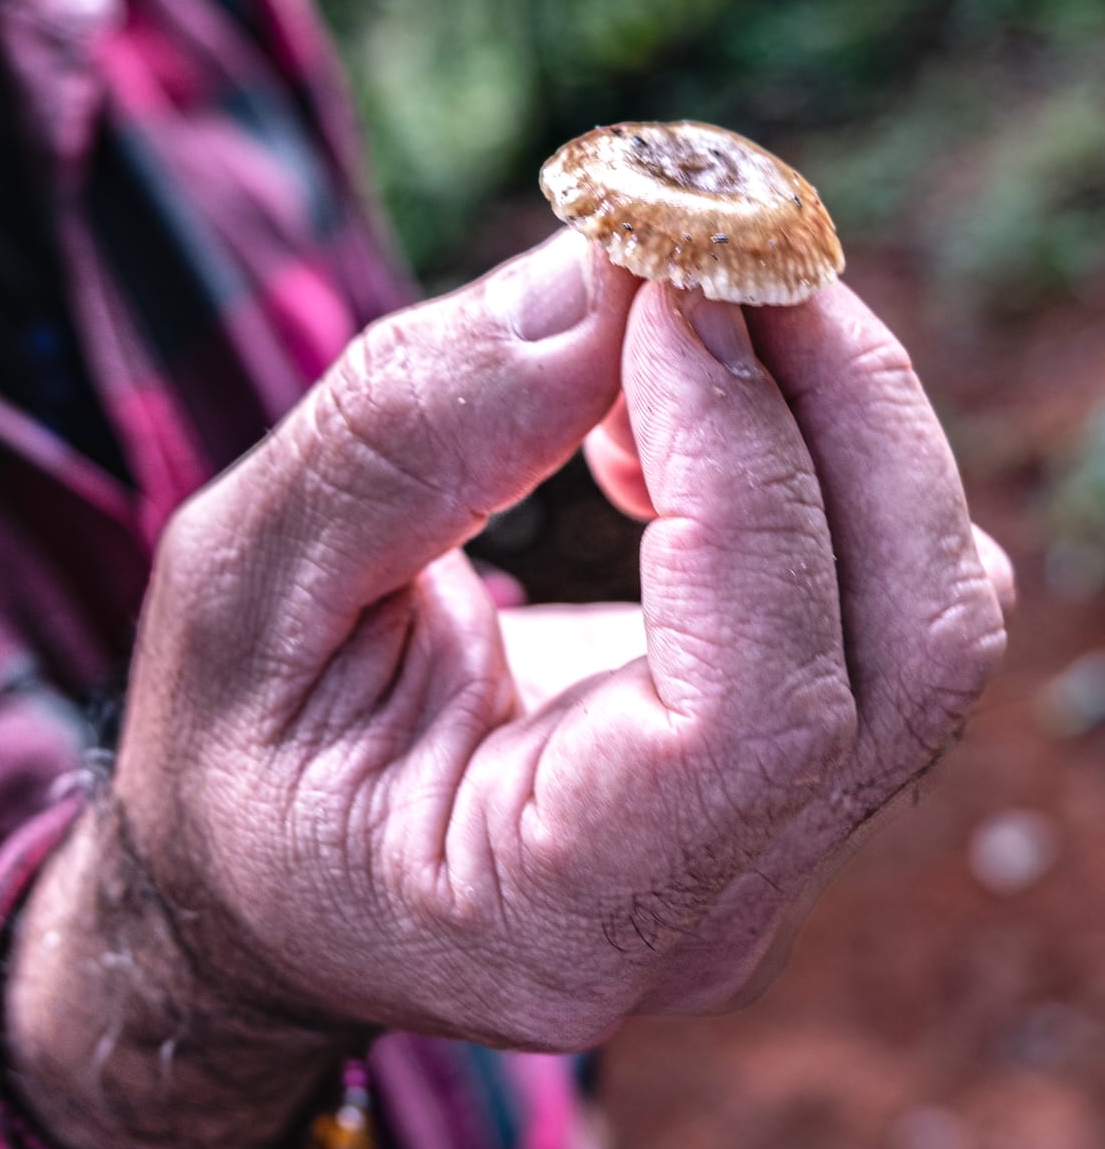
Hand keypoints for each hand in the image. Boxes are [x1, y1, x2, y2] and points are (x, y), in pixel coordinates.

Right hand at [5, 233, 1007, 1148]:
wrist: (253, 869)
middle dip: (835, 401)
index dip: (745, 475)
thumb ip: (404, 440)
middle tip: (710, 233)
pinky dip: (809, 440)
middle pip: (904, 645)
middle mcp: (707, 907)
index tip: (658, 291)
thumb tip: (603, 278)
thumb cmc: (223, 749)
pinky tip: (667, 393)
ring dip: (835, 405)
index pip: (757, 715)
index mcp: (554, 915)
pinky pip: (873, 583)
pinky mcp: (779, 757)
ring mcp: (766, 841)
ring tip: (668, 306)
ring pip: (925, 603)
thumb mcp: (243, 583)